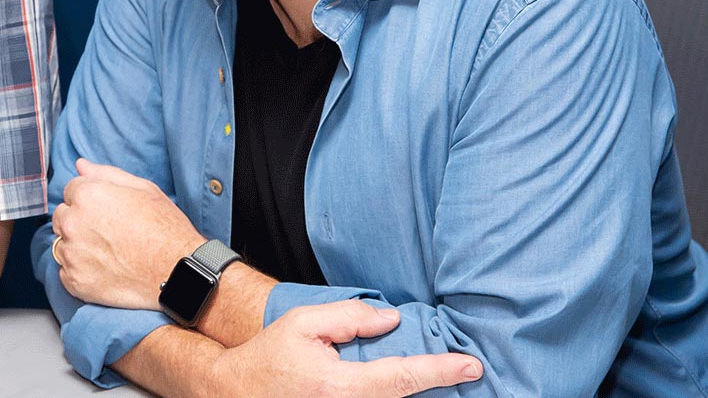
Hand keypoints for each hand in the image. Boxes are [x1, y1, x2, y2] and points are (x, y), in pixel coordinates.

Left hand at [51, 158, 204, 308]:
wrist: (177, 273)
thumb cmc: (165, 229)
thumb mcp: (143, 189)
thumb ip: (106, 174)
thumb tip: (81, 166)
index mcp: (87, 195)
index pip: (70, 190)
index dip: (90, 199)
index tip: (106, 211)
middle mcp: (73, 223)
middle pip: (62, 216)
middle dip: (78, 220)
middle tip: (107, 232)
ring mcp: (72, 254)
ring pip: (61, 244)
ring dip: (77, 246)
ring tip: (107, 253)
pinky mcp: (74, 281)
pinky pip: (66, 272)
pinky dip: (80, 271)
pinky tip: (104, 270)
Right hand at [205, 301, 482, 397]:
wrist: (236, 392)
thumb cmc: (270, 356)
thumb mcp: (303, 323)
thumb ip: (349, 317)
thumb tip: (391, 320)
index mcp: (340, 385)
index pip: (402, 376)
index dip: (441, 370)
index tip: (471, 365)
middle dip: (435, 383)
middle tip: (462, 369)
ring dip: (413, 391)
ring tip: (436, 375)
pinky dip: (392, 395)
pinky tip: (401, 383)